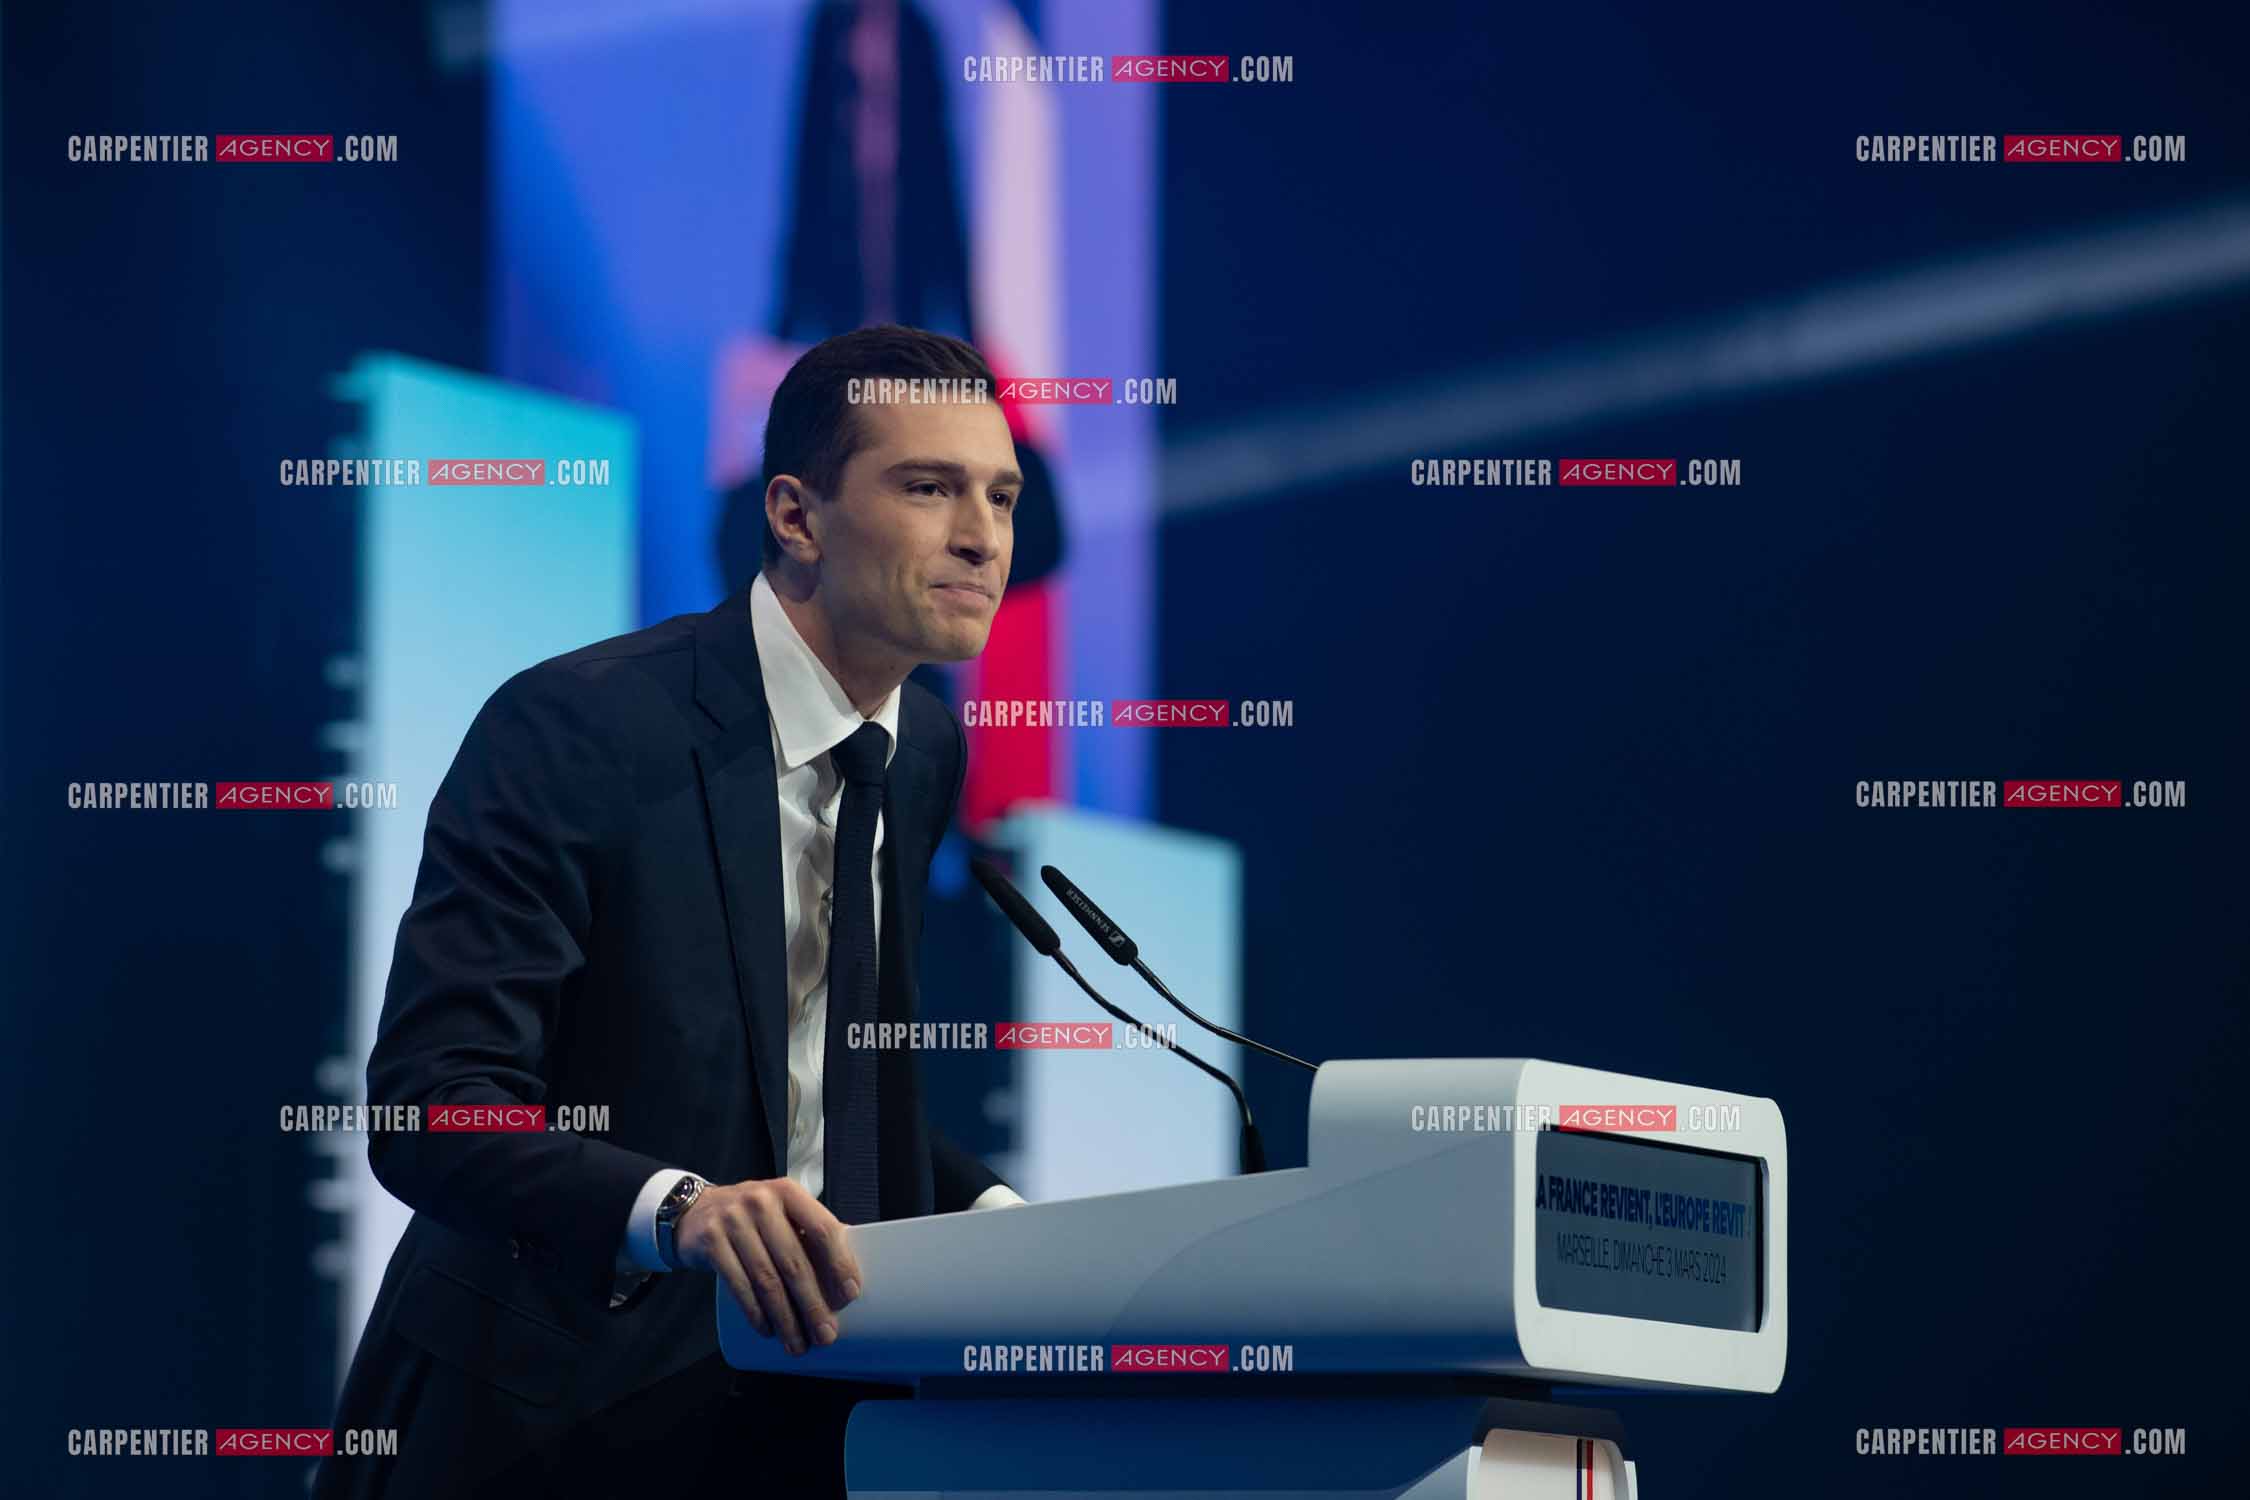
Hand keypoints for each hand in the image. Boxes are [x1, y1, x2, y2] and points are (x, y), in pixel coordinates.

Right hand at [673, 1177, 862, 1356]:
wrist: (696, 1211)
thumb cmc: (751, 1216)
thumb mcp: (781, 1211)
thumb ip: (809, 1232)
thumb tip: (846, 1273)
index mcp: (788, 1193)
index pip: (822, 1228)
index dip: (839, 1263)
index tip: (849, 1294)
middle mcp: (761, 1202)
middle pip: (794, 1262)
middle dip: (812, 1304)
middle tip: (825, 1333)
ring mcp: (733, 1221)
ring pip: (766, 1280)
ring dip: (785, 1317)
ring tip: (796, 1342)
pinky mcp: (711, 1242)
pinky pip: (739, 1285)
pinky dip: (755, 1312)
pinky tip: (767, 1329)